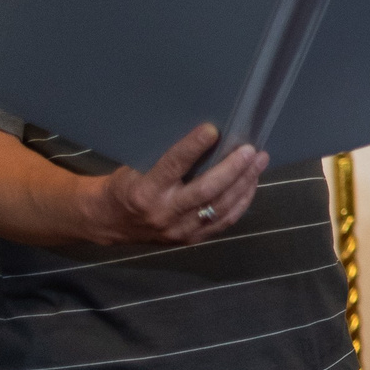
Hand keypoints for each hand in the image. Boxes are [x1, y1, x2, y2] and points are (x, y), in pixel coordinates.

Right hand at [86, 123, 267, 245]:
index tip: (213, 129)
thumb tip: (207, 135)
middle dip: (233, 169)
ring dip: (244, 184)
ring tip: (259, 163)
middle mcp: (164, 213)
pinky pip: (223, 222)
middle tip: (250, 150)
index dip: (194, 147)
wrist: (110, 222)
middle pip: (206, 191)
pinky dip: (241, 202)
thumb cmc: (126, 185)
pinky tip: (251, 184)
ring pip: (220, 208)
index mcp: (145, 191)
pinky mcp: (190, 239)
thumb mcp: (136, 167)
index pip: (174, 165)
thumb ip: (167, 159)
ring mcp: (179, 230)